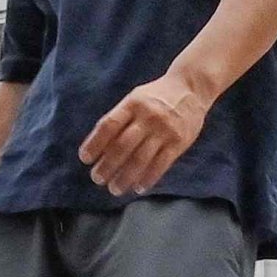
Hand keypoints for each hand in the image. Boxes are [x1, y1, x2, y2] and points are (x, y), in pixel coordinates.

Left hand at [79, 67, 211, 195]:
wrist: (191, 87)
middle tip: (97, 178)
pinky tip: (138, 188)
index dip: (95, 143)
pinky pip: (161, 165)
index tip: (85, 159)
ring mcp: (164, 131)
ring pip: (140, 159)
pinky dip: (148, 178)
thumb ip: (121, 118)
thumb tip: (100, 147)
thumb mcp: (136, 98)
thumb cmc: (157, 96)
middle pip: (122, 146)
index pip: (108, 125)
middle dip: (107, 165)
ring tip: (115, 189)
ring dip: (125, 177)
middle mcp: (147, 117)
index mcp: (133, 104)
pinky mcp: (178, 142)